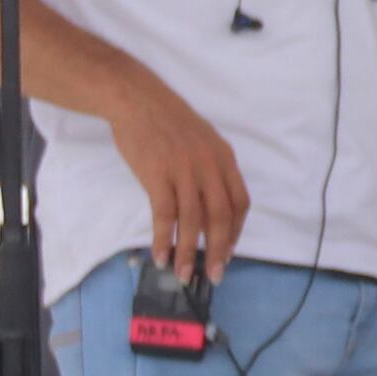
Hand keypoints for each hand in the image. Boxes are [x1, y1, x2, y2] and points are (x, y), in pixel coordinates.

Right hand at [105, 76, 248, 280]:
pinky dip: (164, 239)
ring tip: (183, 275)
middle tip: (214, 275)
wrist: (136, 100)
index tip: (228, 250)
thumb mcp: (202, 140)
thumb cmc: (167, 121)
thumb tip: (210, 207)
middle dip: (218, 250)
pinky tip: (160, 256)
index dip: (236, 230)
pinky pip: (164, 215)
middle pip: (221, 216)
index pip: (240, 201)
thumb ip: (210, 170)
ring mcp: (184, 170)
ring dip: (188, 252)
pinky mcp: (158, 175)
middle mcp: (209, 165)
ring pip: (193, 220)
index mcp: (224, 157)